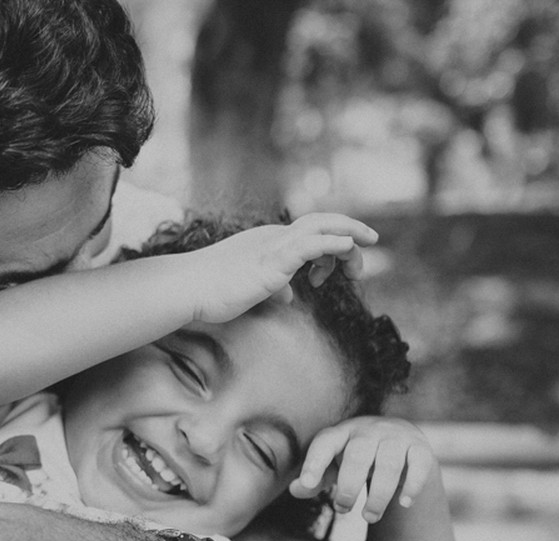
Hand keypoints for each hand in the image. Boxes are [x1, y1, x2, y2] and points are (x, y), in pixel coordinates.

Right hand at [190, 212, 377, 323]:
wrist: (188, 289)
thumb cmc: (213, 292)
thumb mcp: (251, 291)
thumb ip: (274, 290)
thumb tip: (290, 298)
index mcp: (269, 242)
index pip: (311, 235)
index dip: (330, 251)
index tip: (328, 276)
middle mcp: (274, 238)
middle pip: (323, 224)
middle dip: (351, 232)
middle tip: (370, 248)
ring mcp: (274, 247)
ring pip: (322, 229)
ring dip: (350, 238)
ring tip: (366, 254)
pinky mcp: (273, 261)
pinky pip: (311, 245)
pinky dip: (334, 244)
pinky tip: (350, 248)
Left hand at [289, 416, 435, 524]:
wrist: (400, 442)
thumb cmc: (356, 458)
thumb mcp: (333, 466)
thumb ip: (314, 479)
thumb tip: (296, 489)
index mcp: (342, 432)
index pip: (325, 443)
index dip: (314, 462)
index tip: (306, 483)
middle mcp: (369, 430)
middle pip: (358, 455)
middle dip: (349, 486)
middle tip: (342, 509)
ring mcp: (396, 437)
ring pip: (389, 464)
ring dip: (378, 495)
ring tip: (369, 517)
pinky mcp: (420, 448)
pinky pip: (418, 465)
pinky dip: (412, 486)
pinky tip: (404, 504)